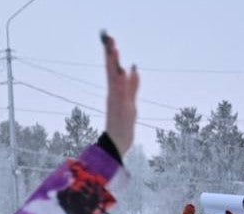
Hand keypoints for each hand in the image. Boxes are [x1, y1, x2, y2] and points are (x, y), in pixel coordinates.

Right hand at [101, 31, 139, 157]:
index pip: (112, 70)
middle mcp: (113, 95)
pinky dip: (120, 83)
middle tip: (109, 40)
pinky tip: (122, 72)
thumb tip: (134, 68)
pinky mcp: (120, 110)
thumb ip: (132, 85)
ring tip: (114, 50)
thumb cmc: (123, 124)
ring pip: (114, 79)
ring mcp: (116, 102)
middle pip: (111, 72)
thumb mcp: (130, 101)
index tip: (111, 41)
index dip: (111, 55)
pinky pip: (120, 94)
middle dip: (110, 56)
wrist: (118, 144)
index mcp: (114, 92)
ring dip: (114, 65)